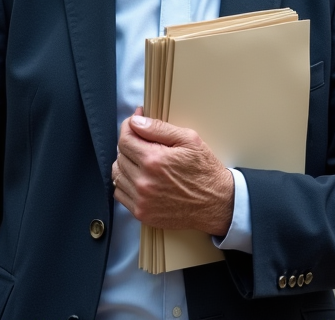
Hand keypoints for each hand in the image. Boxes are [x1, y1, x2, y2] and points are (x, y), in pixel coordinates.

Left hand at [111, 108, 233, 236]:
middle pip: (120, 156)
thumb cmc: (205, 171)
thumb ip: (159, 128)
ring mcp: (141, 199)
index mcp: (154, 160)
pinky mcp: (142, 213)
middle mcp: (144, 181)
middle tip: (143, 141)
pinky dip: (125, 183)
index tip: (135, 123)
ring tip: (141, 160)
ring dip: (126, 163)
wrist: (216, 203)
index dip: (128, 127)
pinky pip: (120, 194)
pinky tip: (139, 177)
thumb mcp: (189, 140)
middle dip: (129, 144)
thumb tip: (137, 122)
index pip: (125, 139)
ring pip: (117, 174)